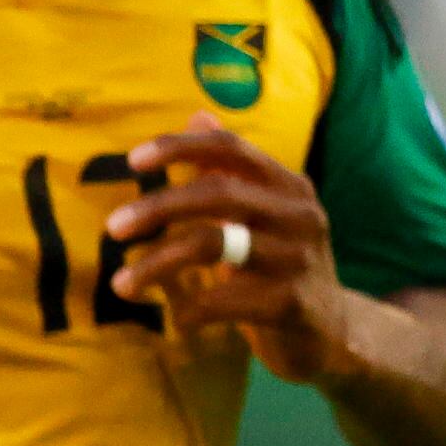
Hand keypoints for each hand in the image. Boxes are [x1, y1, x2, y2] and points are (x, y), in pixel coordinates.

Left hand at [104, 116, 346, 375]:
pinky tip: (175, 320)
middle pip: (218, 192)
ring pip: (213, 245)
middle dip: (158, 206)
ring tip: (120, 285)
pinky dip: (188, 310)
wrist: (331, 330)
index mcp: (288, 186)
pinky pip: (223, 301)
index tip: (133, 160)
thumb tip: (195, 115)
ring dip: (156, 264)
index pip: (232, 149)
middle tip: (113, 227)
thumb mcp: (262, 213)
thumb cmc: (280, 265)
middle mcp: (299, 214)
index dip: (180, 147)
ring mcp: (298, 258)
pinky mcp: (291, 303)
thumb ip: (228, 170)